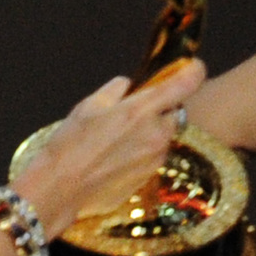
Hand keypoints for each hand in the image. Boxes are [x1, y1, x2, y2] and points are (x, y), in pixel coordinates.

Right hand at [14, 60, 204, 233]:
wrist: (61, 189)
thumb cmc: (70, 145)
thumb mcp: (89, 106)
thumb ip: (117, 90)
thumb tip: (130, 86)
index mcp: (141, 110)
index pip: (185, 83)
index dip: (194, 70)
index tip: (192, 66)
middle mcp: (156, 134)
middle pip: (175, 112)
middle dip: (161, 108)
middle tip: (134, 111)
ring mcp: (156, 158)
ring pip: (164, 136)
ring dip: (151, 131)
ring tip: (119, 138)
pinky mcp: (150, 177)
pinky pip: (155, 155)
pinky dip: (144, 151)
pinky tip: (117, 156)